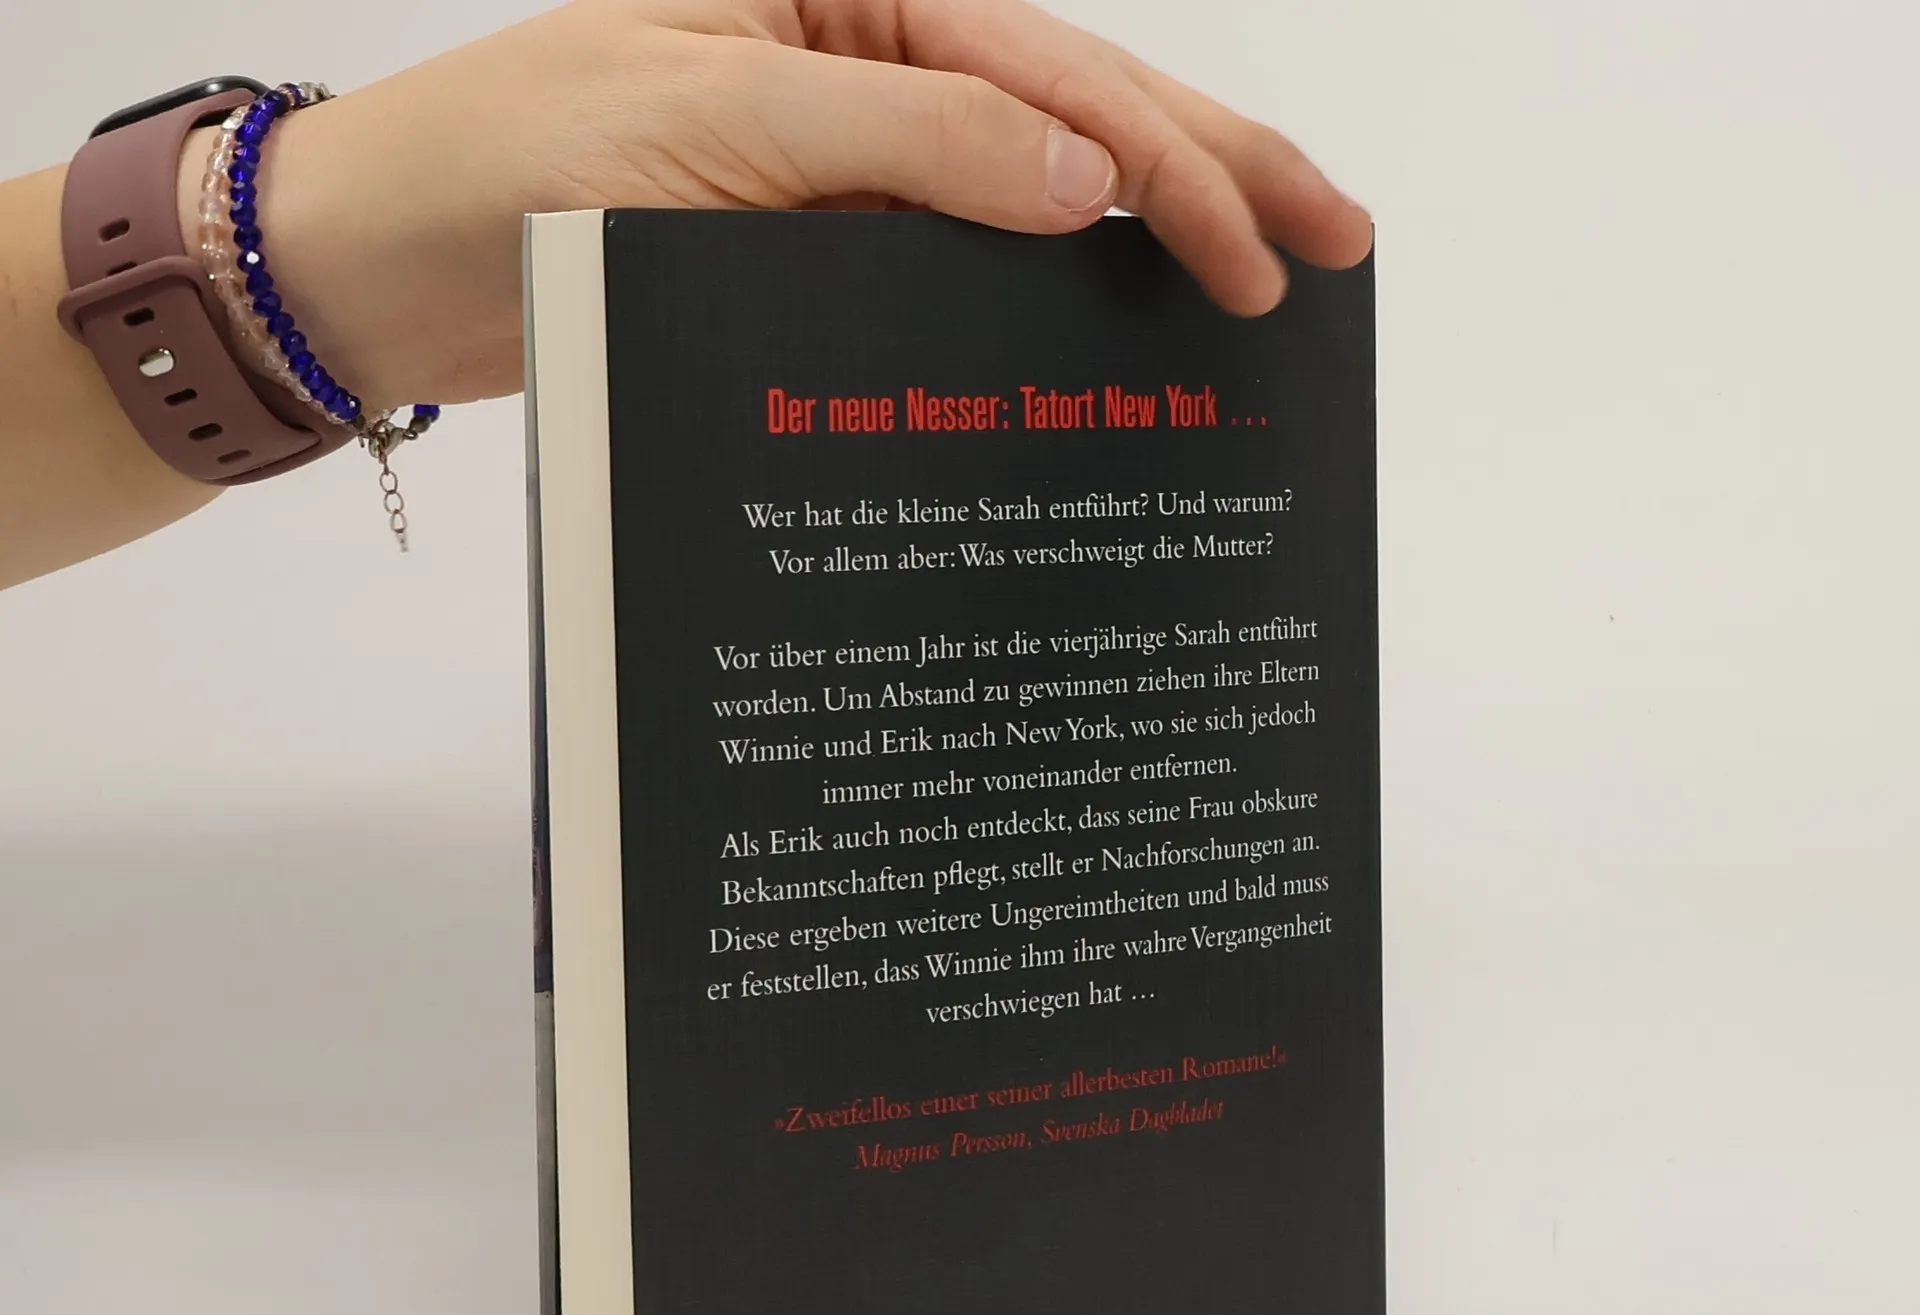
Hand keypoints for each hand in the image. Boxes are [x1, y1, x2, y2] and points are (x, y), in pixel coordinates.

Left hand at [192, 0, 1371, 411]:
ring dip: (1150, 243)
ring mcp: (852, 166)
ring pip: (1035, 198)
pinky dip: (1041, 308)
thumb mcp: (710, 123)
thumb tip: (1074, 179)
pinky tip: (1109, 338)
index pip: (1054, 76)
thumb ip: (904, 138)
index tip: (1258, 258)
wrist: (390, 263)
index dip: (1172, 166)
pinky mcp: (821, 250)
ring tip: (1270, 287)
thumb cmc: (509, 157)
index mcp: (849, 0)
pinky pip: (958, 271)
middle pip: (1079, 115)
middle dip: (1215, 176)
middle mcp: (865, 71)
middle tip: (1336, 246)